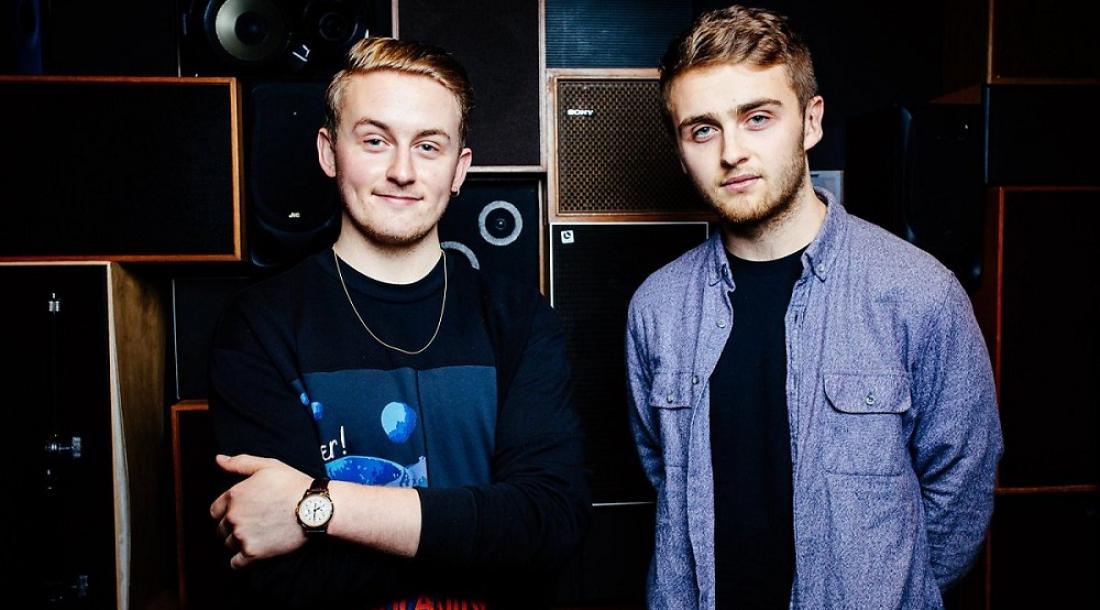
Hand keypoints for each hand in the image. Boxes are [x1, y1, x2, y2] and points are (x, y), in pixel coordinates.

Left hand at [209, 454, 312, 568]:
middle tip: (251, 524)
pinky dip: (241, 560)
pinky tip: (253, 551)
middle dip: (231, 527)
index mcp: (234, 496)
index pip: (215, 511)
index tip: (241, 512)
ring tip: (256, 535)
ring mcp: (242, 536)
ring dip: (237, 542)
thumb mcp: (267, 466)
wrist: (314, 508)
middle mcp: (233, 517)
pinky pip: (235, 563)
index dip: (227, 511)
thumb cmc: (292, 485)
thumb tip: (218, 459)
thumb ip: (239, 463)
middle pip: (221, 529)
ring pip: (228, 544)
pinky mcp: (253, 553)